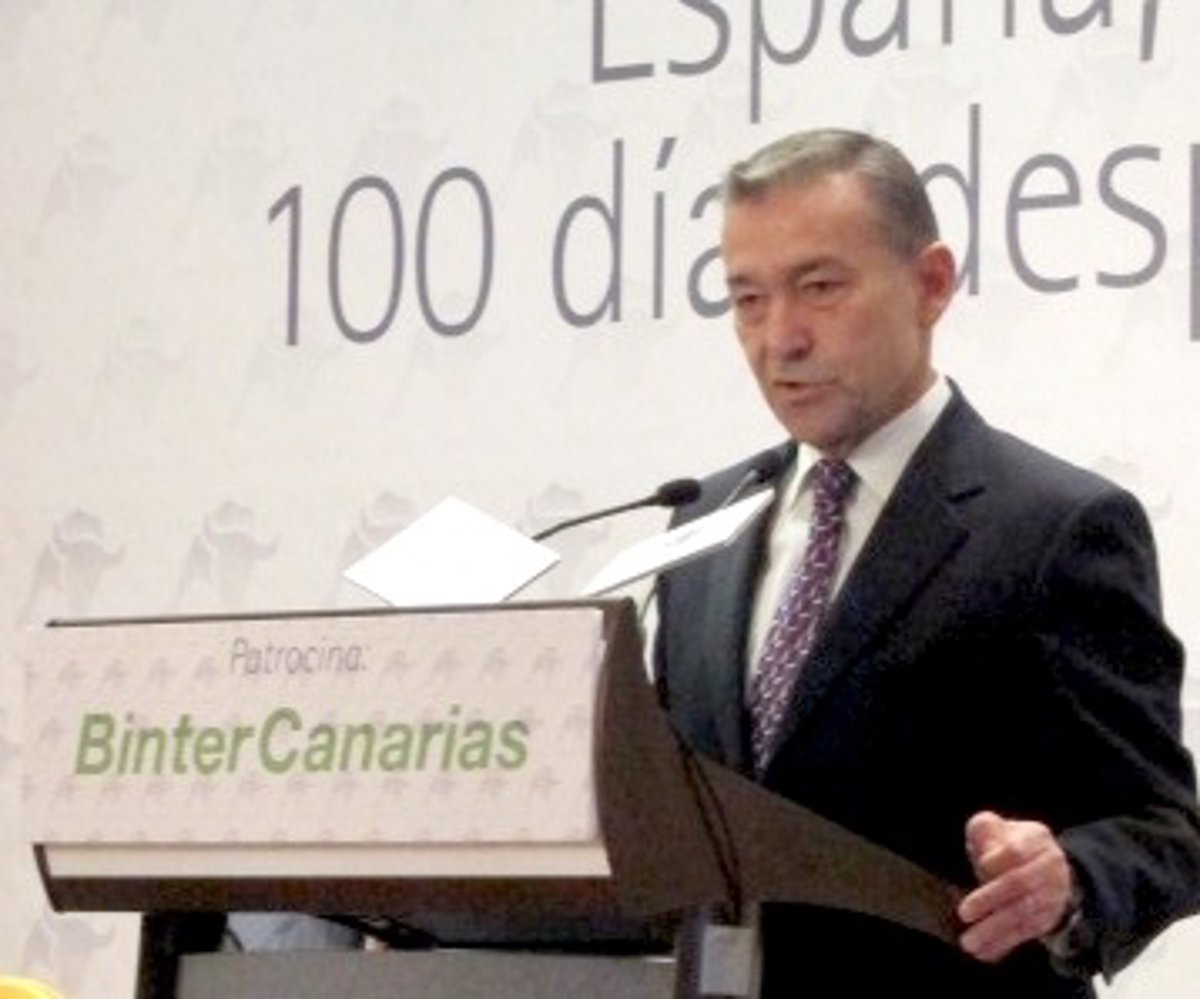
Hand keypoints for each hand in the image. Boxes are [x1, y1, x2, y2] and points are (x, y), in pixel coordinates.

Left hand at [957, 810, 1074, 962]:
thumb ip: (984, 829)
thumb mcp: (996, 828)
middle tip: (964, 912)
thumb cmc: (1010, 845)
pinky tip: (984, 952)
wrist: (1047, 866)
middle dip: (991, 899)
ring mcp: (1052, 895)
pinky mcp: (1048, 919)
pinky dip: (1003, 944)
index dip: (1000, 858)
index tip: (982, 865)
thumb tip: (985, 853)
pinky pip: (1026, 934)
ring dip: (994, 930)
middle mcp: (1049, 867)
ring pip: (1023, 914)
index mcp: (1036, 838)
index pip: (1018, 850)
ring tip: (969, 942)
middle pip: (1020, 883)